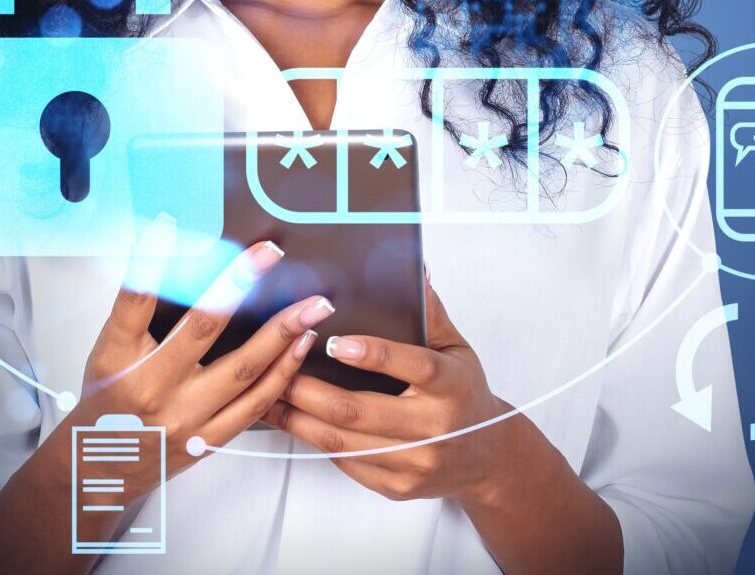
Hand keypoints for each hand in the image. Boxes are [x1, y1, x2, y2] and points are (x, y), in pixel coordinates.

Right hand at [56, 236, 330, 491]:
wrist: (100, 467)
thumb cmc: (106, 401)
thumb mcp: (109, 351)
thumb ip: (141, 313)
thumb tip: (182, 263)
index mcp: (117, 358)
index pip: (135, 299)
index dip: (150, 257)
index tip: (166, 222)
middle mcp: (151, 387)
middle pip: (201, 329)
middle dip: (239, 285)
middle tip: (269, 254)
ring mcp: (184, 418)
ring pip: (243, 371)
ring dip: (282, 334)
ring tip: (312, 306)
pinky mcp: (208, 439)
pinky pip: (255, 405)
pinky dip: (283, 374)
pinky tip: (300, 348)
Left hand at [263, 278, 514, 504]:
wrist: (485, 458)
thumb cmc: (464, 394)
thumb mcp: (456, 349)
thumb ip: (430, 312)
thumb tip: (413, 269)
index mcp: (453, 386)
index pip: (415, 366)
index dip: (374, 354)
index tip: (335, 340)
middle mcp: (435, 428)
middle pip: (359, 411)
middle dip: (308, 389)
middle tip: (277, 365)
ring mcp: (414, 463)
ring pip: (343, 442)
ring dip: (298, 418)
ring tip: (269, 395)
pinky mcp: (397, 486)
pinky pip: (347, 462)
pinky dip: (316, 440)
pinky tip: (294, 421)